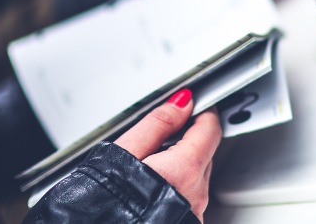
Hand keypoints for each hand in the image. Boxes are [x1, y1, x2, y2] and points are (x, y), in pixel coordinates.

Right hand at [114, 89, 221, 221]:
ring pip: (198, 174)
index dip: (203, 111)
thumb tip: (181, 104)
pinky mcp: (188, 222)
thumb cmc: (105, 201)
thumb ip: (159, 123)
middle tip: (164, 132)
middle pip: (205, 152)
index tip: (193, 103)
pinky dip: (178, 184)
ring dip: (183, 163)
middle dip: (189, 137)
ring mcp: (194, 212)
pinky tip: (154, 183)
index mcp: (185, 171)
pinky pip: (190, 195)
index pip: (210, 129)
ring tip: (151, 162)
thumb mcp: (126, 151)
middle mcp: (197, 194)